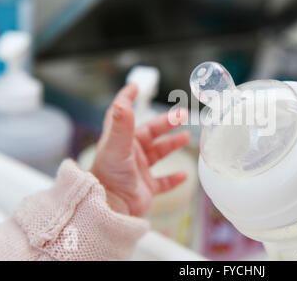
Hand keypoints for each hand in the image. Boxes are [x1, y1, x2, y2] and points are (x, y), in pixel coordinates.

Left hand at [91, 84, 190, 216]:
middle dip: (166, 123)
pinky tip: (184, 175)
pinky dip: (173, 179)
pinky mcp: (146, 189)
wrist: (110, 209)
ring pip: (158, 154)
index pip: (124, 115)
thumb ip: (121, 125)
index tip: (135, 87)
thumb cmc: (109, 177)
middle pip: (150, 132)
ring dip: (172, 145)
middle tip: (182, 115)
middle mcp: (130, 154)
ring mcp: (138, 171)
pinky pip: (162, 182)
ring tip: (187, 137)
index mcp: (121, 141)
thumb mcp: (116, 147)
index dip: (127, 99)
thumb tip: (122, 102)